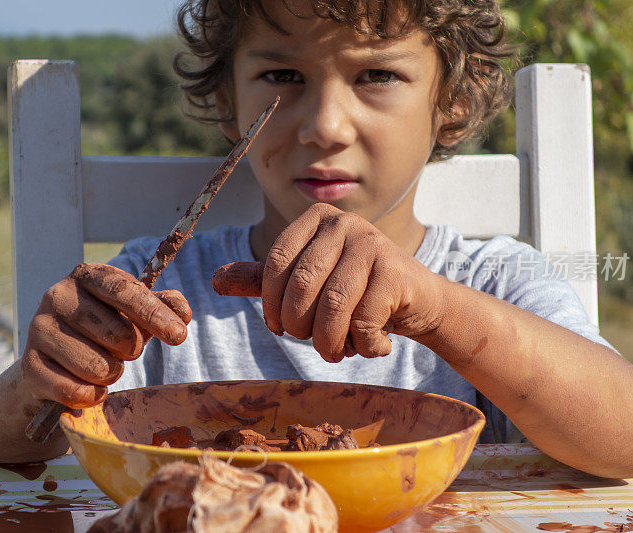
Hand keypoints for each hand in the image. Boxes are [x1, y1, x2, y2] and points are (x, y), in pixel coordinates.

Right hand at [21, 263, 191, 407]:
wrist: (54, 363)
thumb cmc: (104, 331)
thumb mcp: (135, 315)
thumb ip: (162, 308)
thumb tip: (182, 311)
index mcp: (87, 275)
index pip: (125, 291)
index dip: (154, 314)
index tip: (179, 335)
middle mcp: (58, 295)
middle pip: (117, 334)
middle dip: (132, 350)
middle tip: (123, 351)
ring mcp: (38, 329)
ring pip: (98, 367)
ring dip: (111, 374)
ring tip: (103, 366)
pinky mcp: (29, 365)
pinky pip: (76, 391)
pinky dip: (92, 396)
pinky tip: (89, 387)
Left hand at [215, 204, 445, 361]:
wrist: (418, 300)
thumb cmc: (356, 291)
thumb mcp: (308, 282)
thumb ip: (264, 281)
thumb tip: (214, 281)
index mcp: (315, 220)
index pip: (275, 264)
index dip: (271, 305)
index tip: (278, 328)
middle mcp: (344, 223)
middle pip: (301, 286)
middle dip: (300, 327)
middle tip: (312, 342)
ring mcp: (373, 243)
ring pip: (333, 306)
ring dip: (330, 342)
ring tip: (337, 350)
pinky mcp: (397, 271)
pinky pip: (364, 321)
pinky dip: (363, 346)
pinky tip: (373, 344)